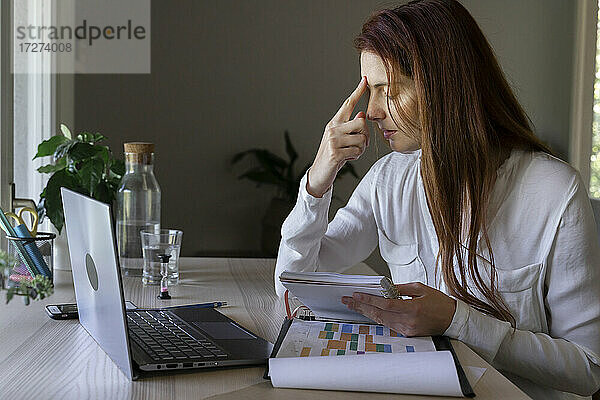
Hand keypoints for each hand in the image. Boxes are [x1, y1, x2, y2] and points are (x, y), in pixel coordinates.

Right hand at [307, 76, 369, 196]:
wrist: (319, 174)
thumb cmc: (332, 156)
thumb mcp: (341, 139)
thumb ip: (350, 127)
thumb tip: (362, 114)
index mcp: (334, 123)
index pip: (347, 104)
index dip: (357, 92)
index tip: (365, 80)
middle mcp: (332, 129)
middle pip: (362, 122)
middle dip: (365, 135)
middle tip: (358, 145)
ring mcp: (333, 140)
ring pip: (362, 139)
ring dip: (361, 149)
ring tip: (350, 153)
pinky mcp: (335, 152)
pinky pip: (357, 151)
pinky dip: (356, 157)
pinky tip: (346, 159)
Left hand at [341, 282, 456, 336]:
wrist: (452, 320)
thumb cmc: (439, 303)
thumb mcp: (421, 288)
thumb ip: (401, 288)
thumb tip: (385, 287)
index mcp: (412, 308)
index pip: (385, 304)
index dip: (369, 300)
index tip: (356, 295)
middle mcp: (408, 321)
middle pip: (379, 314)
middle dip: (361, 307)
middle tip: (347, 301)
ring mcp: (407, 329)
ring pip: (381, 321)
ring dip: (366, 312)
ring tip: (353, 305)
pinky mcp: (407, 333)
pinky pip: (389, 325)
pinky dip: (378, 317)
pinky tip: (368, 312)